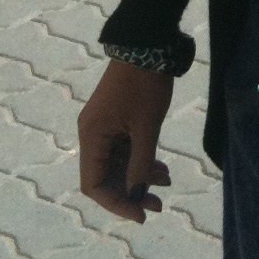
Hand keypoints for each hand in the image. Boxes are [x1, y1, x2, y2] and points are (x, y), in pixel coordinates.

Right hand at [78, 61, 173, 222]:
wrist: (149, 44)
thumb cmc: (145, 85)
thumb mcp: (147, 128)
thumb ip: (141, 164)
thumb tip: (137, 196)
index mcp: (92, 137)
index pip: (94, 185)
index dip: (116, 203)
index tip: (140, 214)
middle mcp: (93, 134)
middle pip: (106, 177)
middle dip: (131, 192)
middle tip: (157, 205)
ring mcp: (105, 127)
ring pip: (119, 164)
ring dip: (140, 177)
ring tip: (166, 184)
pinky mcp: (117, 120)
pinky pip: (126, 150)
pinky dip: (142, 161)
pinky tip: (162, 170)